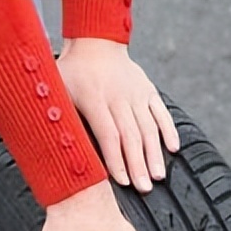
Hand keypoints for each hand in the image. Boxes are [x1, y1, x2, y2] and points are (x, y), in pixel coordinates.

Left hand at [57, 38, 178, 193]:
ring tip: (158, 176)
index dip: (116, 159)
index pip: (108, 134)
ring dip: (154, 154)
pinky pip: (161, 112)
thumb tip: (61, 151)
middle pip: (131, 135)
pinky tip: (173, 149)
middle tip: (144, 188)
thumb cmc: (71, 72)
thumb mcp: (57, 91)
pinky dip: (169, 130)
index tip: (122, 181)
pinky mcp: (148, 90)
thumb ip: (62, 118)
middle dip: (138, 164)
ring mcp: (136, 93)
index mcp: (94, 98)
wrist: (94, 41)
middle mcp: (118, 96)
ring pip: (148, 127)